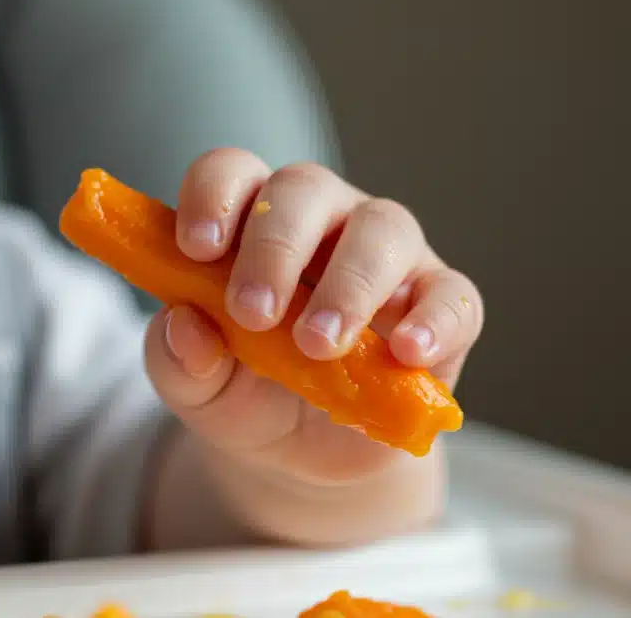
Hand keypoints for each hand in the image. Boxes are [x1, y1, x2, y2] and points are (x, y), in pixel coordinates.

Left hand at [143, 149, 483, 543]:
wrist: (298, 457)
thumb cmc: (243, 394)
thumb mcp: (197, 391)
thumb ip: (177, 360)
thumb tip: (182, 327)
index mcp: (252, 219)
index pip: (234, 173)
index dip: (214, 196)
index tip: (195, 247)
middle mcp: (323, 220)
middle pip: (306, 188)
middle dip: (275, 246)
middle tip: (252, 313)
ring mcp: (387, 257)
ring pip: (383, 228)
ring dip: (348, 284)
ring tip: (318, 345)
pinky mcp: (440, 306)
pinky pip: (453, 297)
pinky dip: (435, 321)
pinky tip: (406, 353)